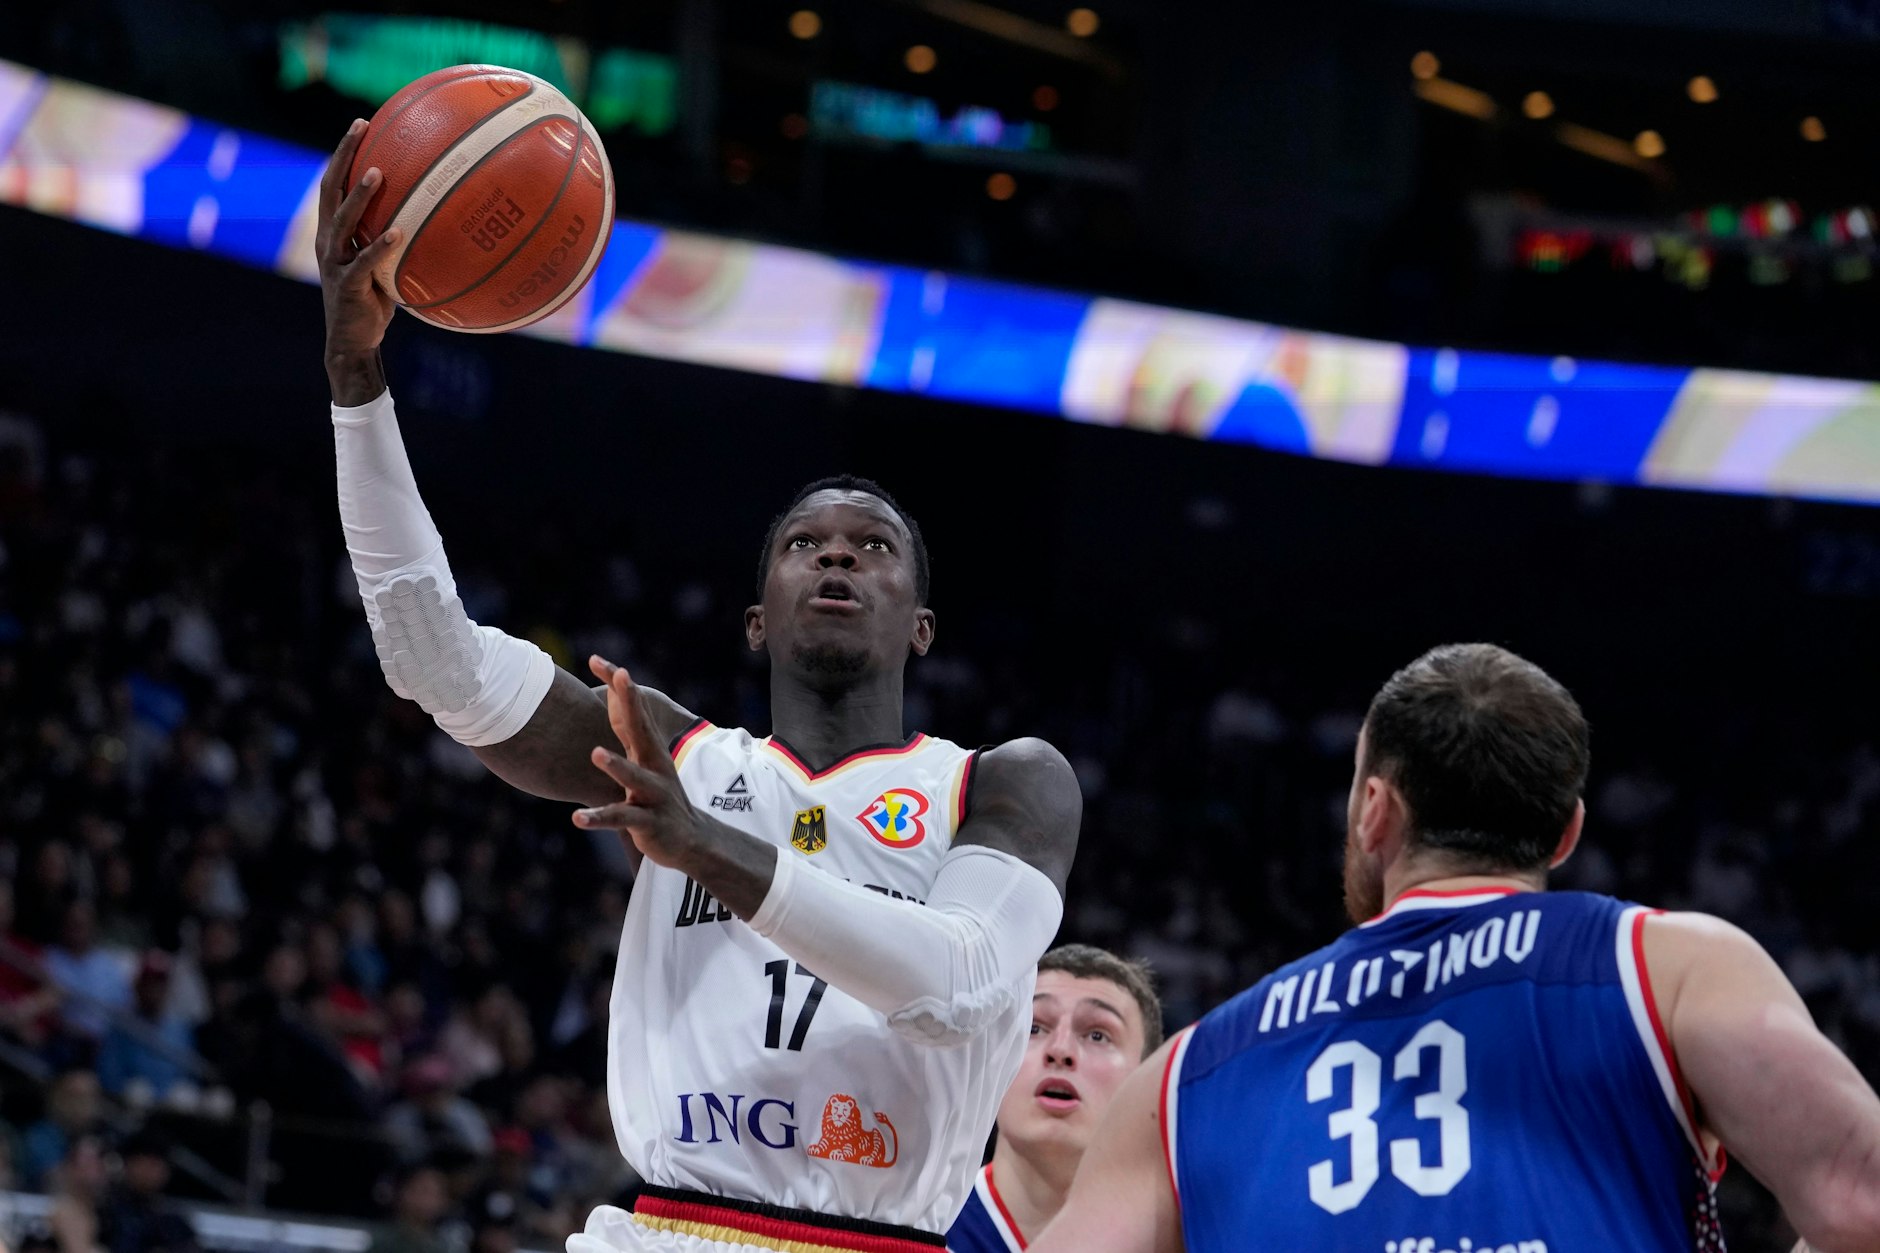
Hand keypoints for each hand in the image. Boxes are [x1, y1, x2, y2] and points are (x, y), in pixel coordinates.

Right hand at [317, 120, 398, 391]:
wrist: (353, 342)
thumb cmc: (373, 301)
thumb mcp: (384, 264)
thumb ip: (398, 239)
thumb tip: (436, 218)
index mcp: (333, 232)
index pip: (334, 183)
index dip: (344, 153)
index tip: (362, 124)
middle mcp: (327, 241)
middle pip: (330, 189)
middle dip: (343, 156)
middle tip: (360, 128)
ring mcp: (334, 263)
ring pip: (342, 221)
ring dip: (360, 197)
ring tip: (379, 173)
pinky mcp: (347, 286)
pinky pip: (363, 263)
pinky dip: (380, 247)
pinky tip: (398, 233)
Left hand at [573, 655, 709, 870]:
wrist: (692, 839)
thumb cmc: (657, 796)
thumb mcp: (645, 761)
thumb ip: (628, 731)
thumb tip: (607, 696)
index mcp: (649, 749)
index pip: (633, 710)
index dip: (618, 686)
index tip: (598, 660)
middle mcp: (653, 765)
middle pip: (641, 729)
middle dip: (628, 703)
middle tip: (619, 678)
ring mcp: (652, 794)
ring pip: (633, 776)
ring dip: (616, 765)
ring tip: (596, 752)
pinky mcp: (648, 822)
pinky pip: (621, 818)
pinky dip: (599, 817)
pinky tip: (578, 817)